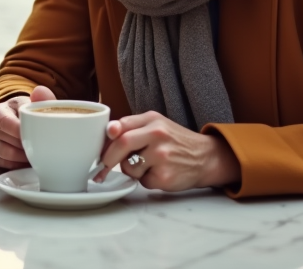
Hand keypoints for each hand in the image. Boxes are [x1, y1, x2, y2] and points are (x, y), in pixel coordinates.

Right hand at [0, 86, 55, 168]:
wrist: (12, 118)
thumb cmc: (22, 110)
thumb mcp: (30, 102)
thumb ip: (40, 97)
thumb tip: (40, 92)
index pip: (11, 126)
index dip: (26, 132)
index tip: (39, 135)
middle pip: (11, 142)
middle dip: (29, 145)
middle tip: (43, 145)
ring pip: (9, 155)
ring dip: (25, 155)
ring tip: (37, 152)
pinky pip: (6, 165)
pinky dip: (19, 163)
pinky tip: (28, 158)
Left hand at [96, 111, 239, 191]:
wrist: (205, 157)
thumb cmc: (176, 141)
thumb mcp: (157, 125)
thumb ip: (132, 126)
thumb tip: (107, 132)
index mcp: (152, 120)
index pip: (120, 126)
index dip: (106, 139)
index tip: (97, 149)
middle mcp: (157, 135)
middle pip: (121, 144)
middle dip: (108, 158)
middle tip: (102, 167)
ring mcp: (162, 156)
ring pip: (129, 167)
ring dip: (131, 170)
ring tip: (148, 165)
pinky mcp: (165, 176)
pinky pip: (142, 181)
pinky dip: (145, 180)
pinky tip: (158, 173)